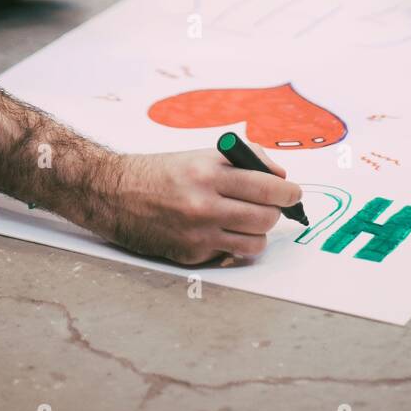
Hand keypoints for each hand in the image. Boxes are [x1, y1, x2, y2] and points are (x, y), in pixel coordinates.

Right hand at [103, 147, 301, 264]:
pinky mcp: (191, 255)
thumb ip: (243, 160)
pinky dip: (234, 244)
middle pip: (266, 217)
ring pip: (254, 243)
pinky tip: (223, 231)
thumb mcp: (200, 155)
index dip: (288, 192)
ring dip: (258, 232)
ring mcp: (198, 234)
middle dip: (276, 212)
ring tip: (249, 221)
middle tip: (273, 207)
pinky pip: (230, 254)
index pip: (266, 186)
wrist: (117, 196)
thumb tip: (278, 175)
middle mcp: (204, 204)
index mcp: (208, 173)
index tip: (293, 193)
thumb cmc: (161, 173)